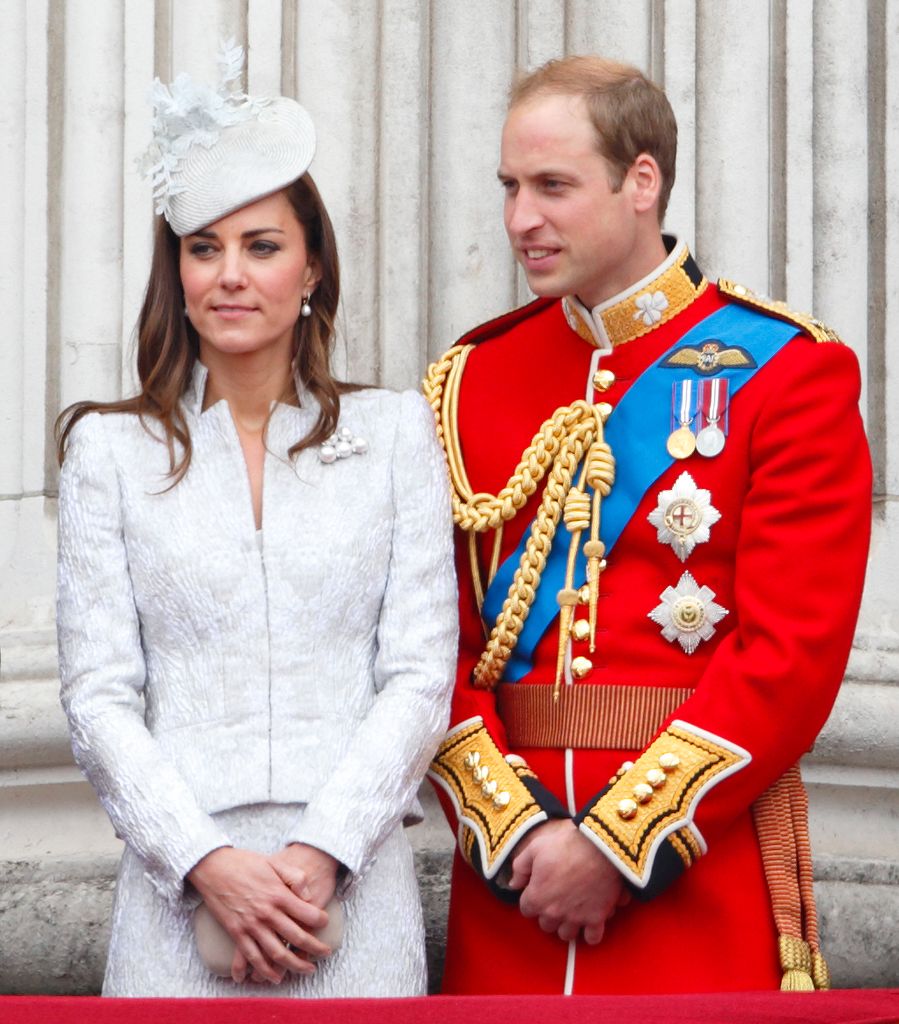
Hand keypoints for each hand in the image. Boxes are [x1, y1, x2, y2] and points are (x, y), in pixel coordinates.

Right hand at [188, 846, 329, 984]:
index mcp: (278, 894)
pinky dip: (264, 971)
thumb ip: (294, 877)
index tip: (325, 922)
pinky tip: (274, 977)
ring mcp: (251, 926)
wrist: (213, 867)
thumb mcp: (274, 863)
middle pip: (296, 938)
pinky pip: (252, 957)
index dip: (321, 920)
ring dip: (294, 965)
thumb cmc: (245, 863)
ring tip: (307, 969)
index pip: (308, 913)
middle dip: (315, 948)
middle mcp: (267, 913)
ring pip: (277, 954)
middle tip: (325, 953)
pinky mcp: (236, 933)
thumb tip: (308, 894)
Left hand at [508, 819, 629, 944]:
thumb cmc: (565, 845)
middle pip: (546, 925)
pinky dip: (590, 933)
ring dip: (566, 925)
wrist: (599, 846)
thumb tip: (513, 883)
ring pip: (566, 934)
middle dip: (548, 913)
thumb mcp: (536, 847)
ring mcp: (576, 918)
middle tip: (556, 899)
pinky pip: (591, 938)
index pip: (527, 910)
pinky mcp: (596, 918)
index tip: (539, 891)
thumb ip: (520, 867)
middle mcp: (554, 913)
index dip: (532, 899)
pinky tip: (590, 920)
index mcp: (537, 897)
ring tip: (571, 911)